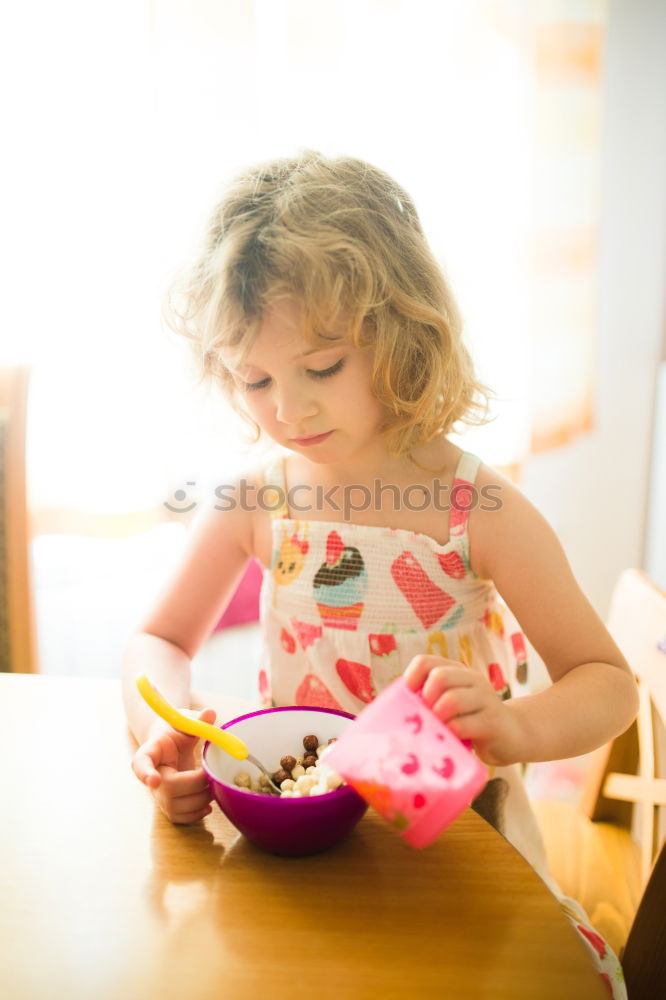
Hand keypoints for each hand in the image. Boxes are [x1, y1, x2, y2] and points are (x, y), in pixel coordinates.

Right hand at [132, 707, 215, 823]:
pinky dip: (196, 815)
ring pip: (175, 806)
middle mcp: (152, 775)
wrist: (169, 743)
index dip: (145, 773)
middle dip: (195, 783)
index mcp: (151, 750)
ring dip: (200, 800)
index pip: (141, 762)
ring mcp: (158, 793)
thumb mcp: (184, 721)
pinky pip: (179, 818)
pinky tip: (208, 805)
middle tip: (210, 773)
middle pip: (168, 788)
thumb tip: (210, 713)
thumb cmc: (176, 731)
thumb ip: (197, 719)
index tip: (154, 780)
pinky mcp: (168, 805)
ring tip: (213, 786)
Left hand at [403, 655, 524, 766]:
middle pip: (439, 677)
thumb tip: (395, 710)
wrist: (514, 736)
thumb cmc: (472, 722)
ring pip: (451, 700)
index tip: (410, 698)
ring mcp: (485, 698)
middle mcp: (472, 679)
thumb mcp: (452, 706)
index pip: (425, 661)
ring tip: (441, 730)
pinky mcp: (493, 721)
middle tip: (429, 717)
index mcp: (458, 672)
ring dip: (439, 718)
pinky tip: (454, 740)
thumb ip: (431, 701)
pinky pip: (463, 725)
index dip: (411, 678)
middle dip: (426, 699)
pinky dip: (451, 734)